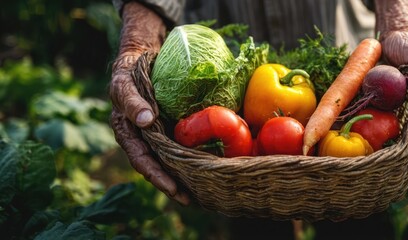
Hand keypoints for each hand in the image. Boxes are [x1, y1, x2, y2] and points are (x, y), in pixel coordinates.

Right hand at [109, 2, 189, 204]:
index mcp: (127, 133)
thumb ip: (131, 100)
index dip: (157, 176)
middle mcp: (141, 138)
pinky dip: (190, 157)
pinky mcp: (170, 127)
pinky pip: (180, 145)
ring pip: (169, 160)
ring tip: (201, 191)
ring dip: (183, 176)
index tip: (173, 189)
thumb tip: (145, 121)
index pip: (142, 160)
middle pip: (157, 167)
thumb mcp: (124, 82)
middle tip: (190, 199)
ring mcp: (156, 134)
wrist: (142, 57)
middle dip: (172, 185)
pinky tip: (206, 166)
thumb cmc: (128, 71)